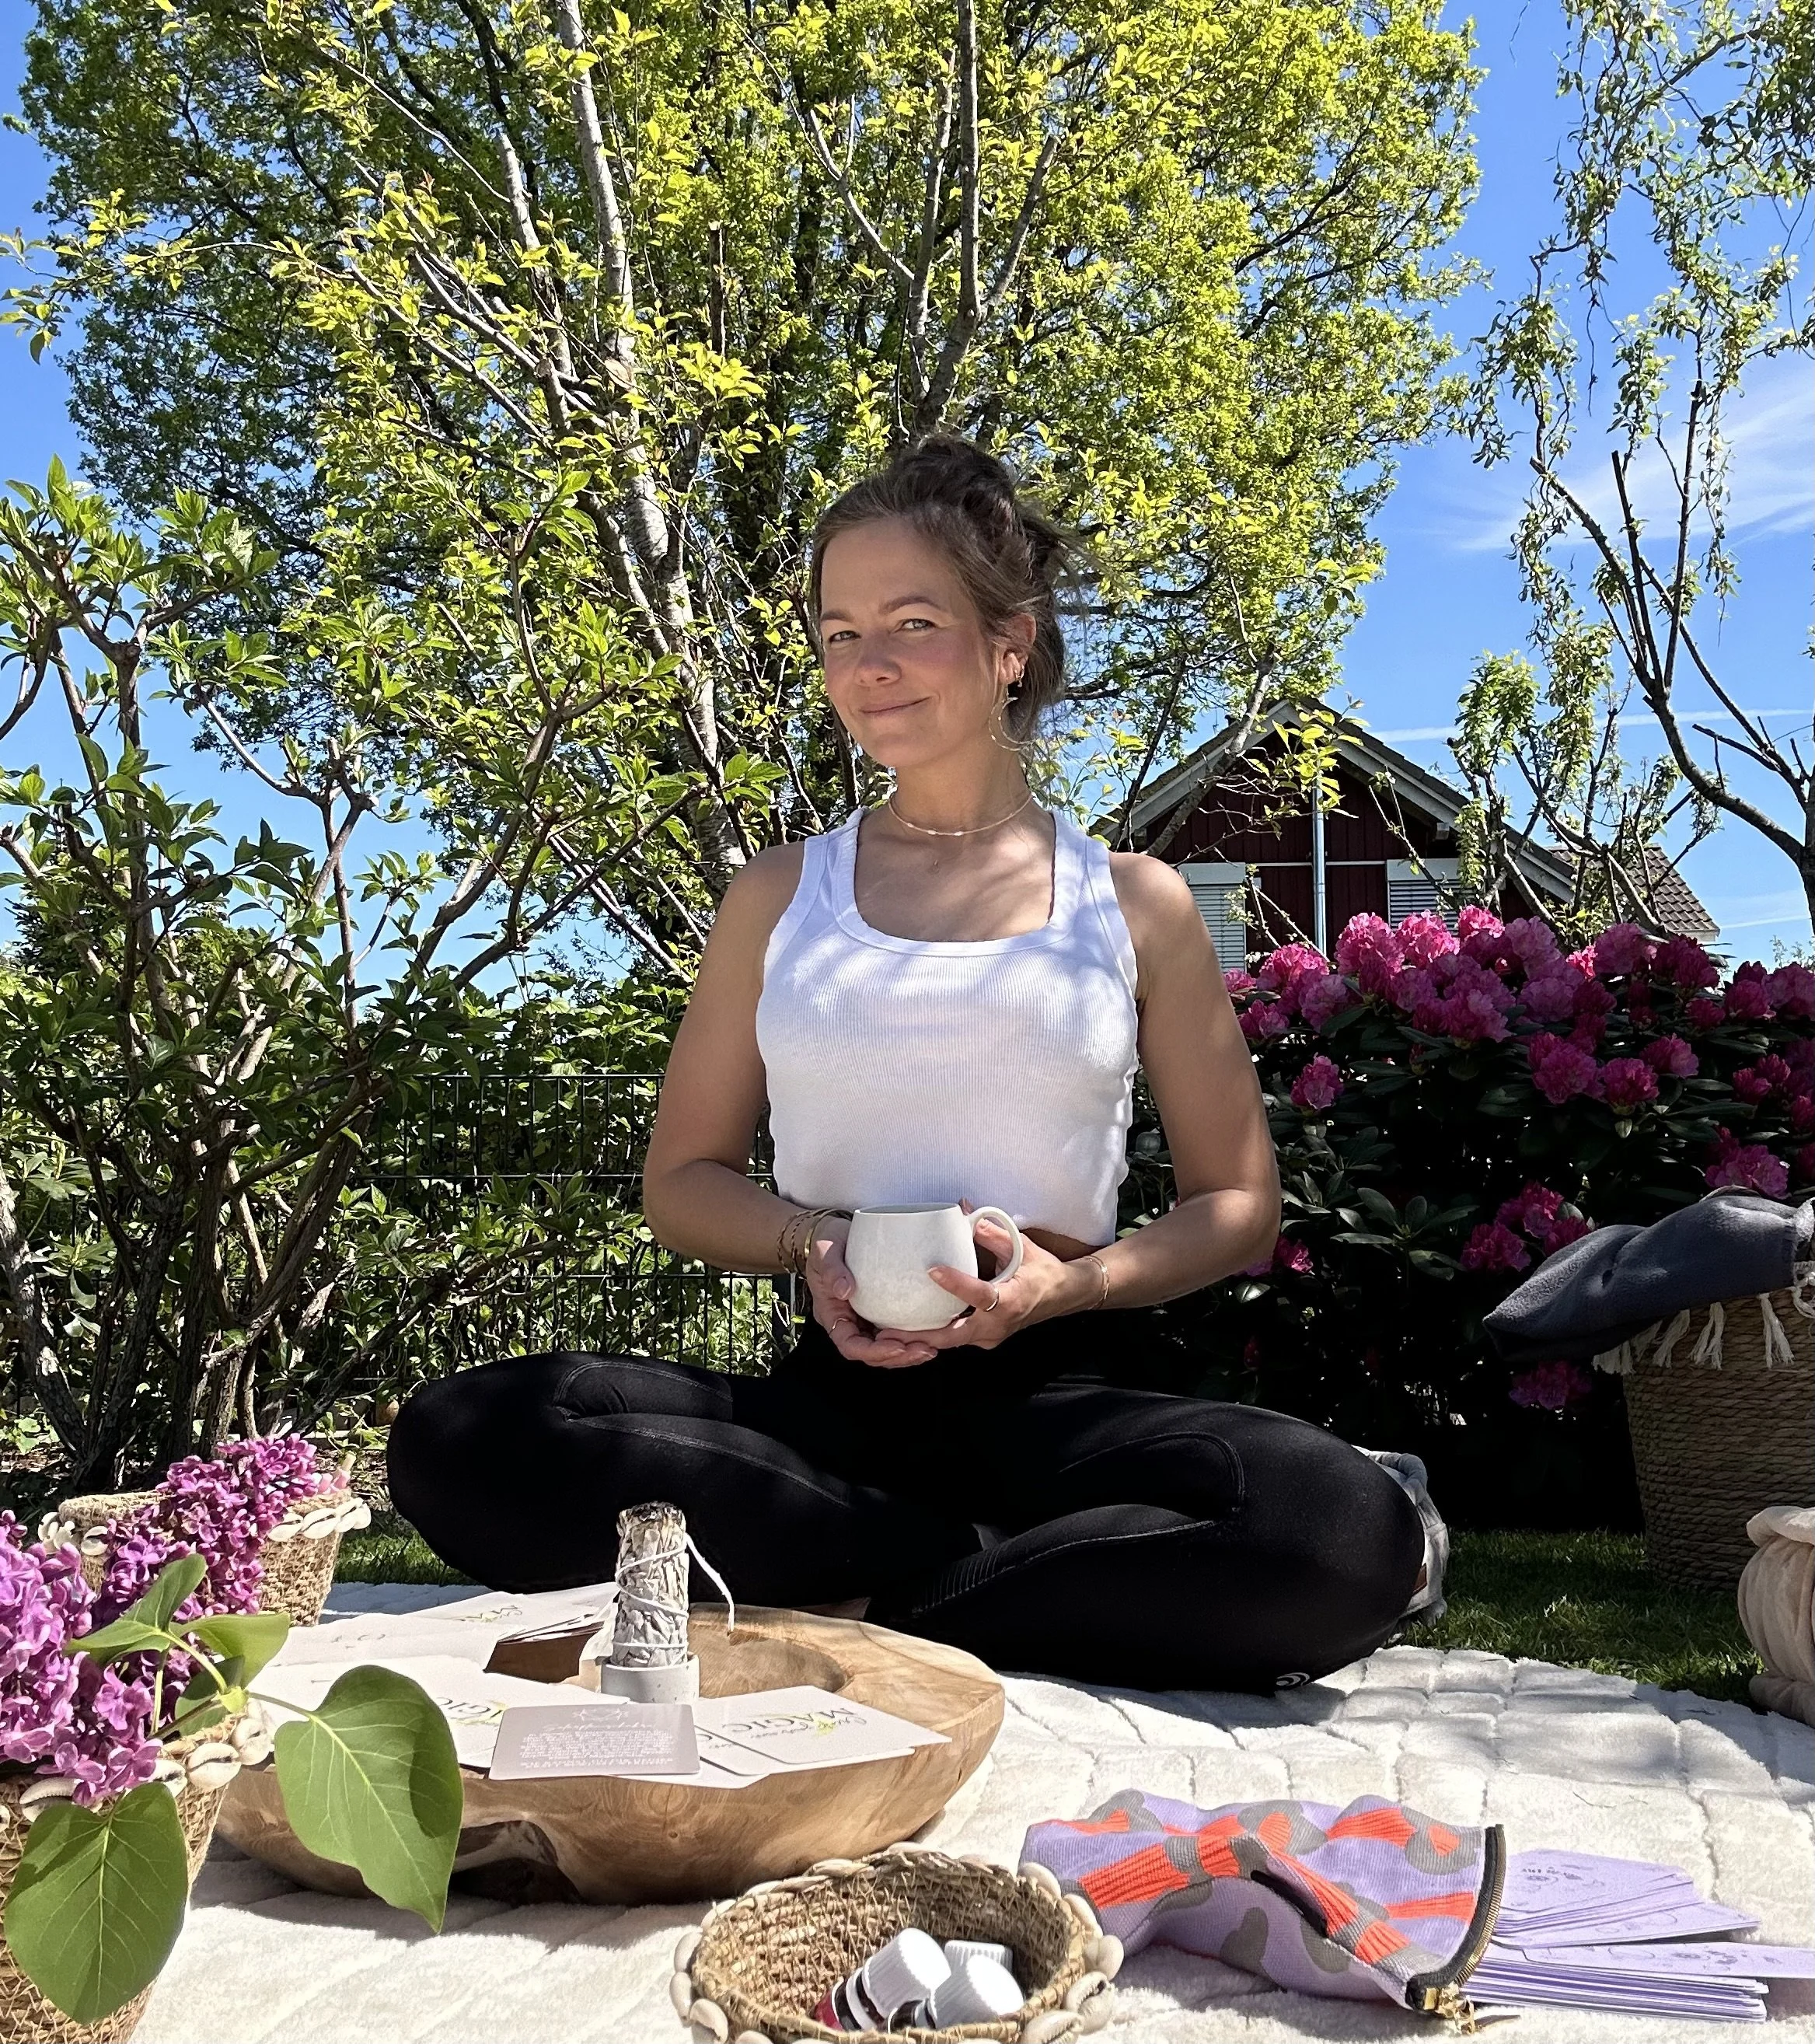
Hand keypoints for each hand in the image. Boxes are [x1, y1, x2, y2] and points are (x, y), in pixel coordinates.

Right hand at [800, 1213, 941, 1368]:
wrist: (836, 1232)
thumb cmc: (827, 1241)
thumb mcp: (825, 1250)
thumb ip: (832, 1270)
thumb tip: (845, 1291)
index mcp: (832, 1314)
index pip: (850, 1345)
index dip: (873, 1352)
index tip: (897, 1346)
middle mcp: (850, 1321)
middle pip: (872, 1354)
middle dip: (898, 1357)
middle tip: (924, 1350)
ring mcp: (865, 1317)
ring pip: (886, 1347)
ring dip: (908, 1353)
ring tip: (930, 1349)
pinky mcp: (881, 1309)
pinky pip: (895, 1330)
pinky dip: (911, 1337)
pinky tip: (930, 1334)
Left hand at [868, 1207, 1099, 1352]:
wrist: (1064, 1296)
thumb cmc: (1043, 1271)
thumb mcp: (1022, 1247)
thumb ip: (992, 1232)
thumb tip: (964, 1211)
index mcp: (1010, 1300)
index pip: (979, 1294)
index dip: (955, 1283)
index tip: (932, 1270)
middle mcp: (998, 1324)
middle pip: (953, 1335)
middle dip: (919, 1335)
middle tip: (888, 1331)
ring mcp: (991, 1336)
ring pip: (951, 1342)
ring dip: (921, 1340)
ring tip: (888, 1335)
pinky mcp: (985, 1338)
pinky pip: (956, 1340)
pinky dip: (933, 1337)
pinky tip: (909, 1331)